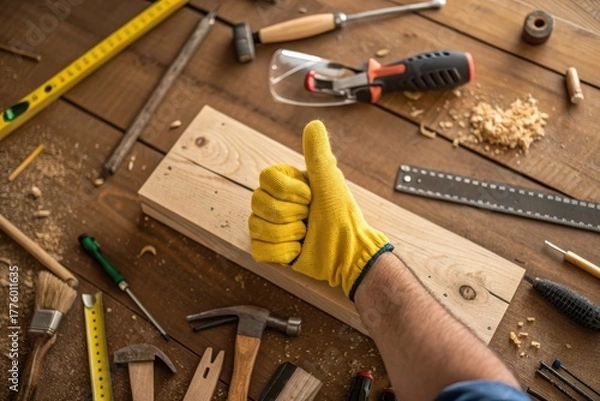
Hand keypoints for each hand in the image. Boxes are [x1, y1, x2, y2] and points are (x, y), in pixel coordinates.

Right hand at [248, 120, 392, 299]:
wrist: (348, 251)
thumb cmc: (342, 214)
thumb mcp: (329, 181)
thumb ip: (318, 154)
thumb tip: (314, 123)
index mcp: (284, 184)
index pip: (265, 178)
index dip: (287, 190)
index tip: (310, 196)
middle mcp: (272, 203)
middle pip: (258, 202)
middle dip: (289, 213)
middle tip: (308, 217)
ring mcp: (268, 227)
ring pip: (256, 226)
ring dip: (288, 233)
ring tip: (305, 234)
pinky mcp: (269, 250)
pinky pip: (259, 250)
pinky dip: (282, 252)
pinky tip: (297, 250)